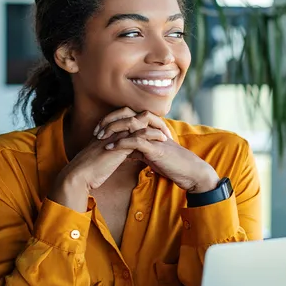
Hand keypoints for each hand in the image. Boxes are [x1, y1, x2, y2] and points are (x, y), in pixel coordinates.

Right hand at [49, 128, 165, 211]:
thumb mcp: (104, 159)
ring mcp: (117, 136)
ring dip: (155, 126)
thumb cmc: (89, 171)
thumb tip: (124, 155)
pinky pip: (140, 135)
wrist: (79, 175)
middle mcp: (113, 130)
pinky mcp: (120, 144)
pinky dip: (153, 135)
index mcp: (109, 132)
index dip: (142, 124)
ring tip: (167, 132)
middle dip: (151, 121)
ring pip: (139, 123)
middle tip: (164, 128)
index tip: (155, 130)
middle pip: (135, 117)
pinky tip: (162, 139)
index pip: (128, 121)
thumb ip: (113, 153)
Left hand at [95, 108, 219, 193]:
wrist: (188, 171)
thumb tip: (125, 153)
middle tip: (96, 131)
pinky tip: (110, 148)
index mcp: (149, 127)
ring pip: (130, 124)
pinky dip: (121, 143)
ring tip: (100, 137)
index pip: (127, 115)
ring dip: (112, 129)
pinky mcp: (156, 147)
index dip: (112, 119)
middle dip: (109, 120)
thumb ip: (138, 151)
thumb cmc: (171, 164)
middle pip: (126, 114)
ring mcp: (154, 136)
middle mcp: (151, 127)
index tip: (98, 129)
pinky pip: (135, 141)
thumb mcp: (151, 155)